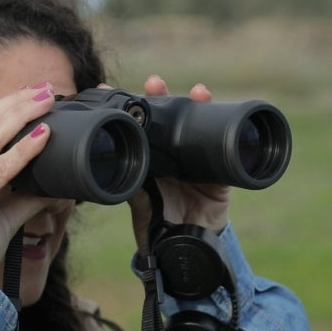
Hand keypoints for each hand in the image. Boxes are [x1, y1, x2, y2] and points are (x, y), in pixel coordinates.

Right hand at [0, 84, 56, 277]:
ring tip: (46, 99)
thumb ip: (24, 197)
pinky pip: (0, 169)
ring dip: (22, 114)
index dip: (4, 109)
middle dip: (15, 102)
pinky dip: (24, 150)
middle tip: (44, 88)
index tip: (29, 96)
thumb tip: (54, 187)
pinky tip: (43, 135)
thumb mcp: (1, 217)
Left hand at [126, 76, 230, 248]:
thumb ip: (132, 188)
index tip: (108, 88)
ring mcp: (195, 158)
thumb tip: (118, 169)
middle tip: (154, 82)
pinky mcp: (218, 170)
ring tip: (197, 91)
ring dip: (197, 103)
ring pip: (196, 123)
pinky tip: (218, 112)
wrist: (187, 247)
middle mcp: (172, 152)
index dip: (128, 107)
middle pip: (168, 117)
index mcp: (151, 157)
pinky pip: (223, 147)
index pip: (139, 126)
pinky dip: (223, 129)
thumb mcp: (141, 205)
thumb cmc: (160, 224)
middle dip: (162, 96)